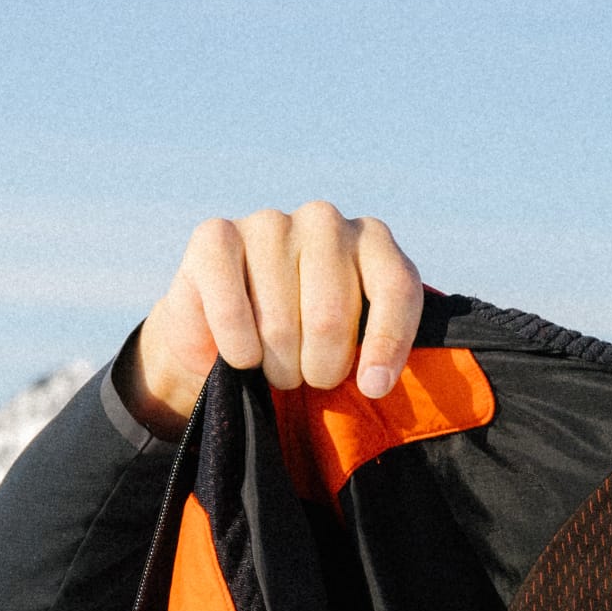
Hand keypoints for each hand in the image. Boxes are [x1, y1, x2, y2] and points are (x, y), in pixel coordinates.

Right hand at [114, 201, 423, 438]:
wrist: (233, 331)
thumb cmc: (310, 343)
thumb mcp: (359, 347)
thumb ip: (378, 354)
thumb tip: (374, 383)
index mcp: (373, 242)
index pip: (396, 288)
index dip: (386, 347)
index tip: (372, 389)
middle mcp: (324, 221)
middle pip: (330, 319)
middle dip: (320, 369)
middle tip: (309, 376)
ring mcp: (270, 223)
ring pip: (279, 326)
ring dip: (277, 367)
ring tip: (276, 363)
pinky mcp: (215, 236)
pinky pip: (231, 314)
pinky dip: (238, 352)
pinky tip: (241, 354)